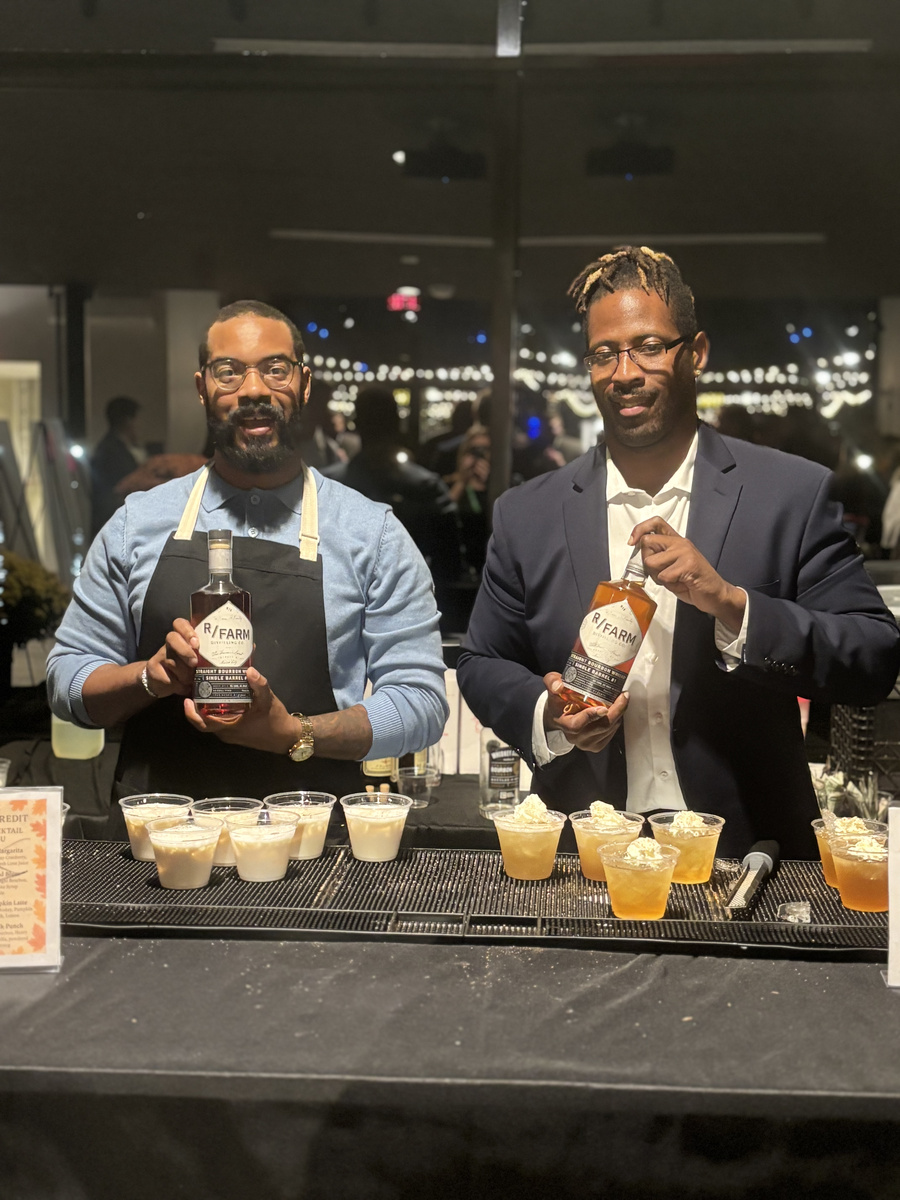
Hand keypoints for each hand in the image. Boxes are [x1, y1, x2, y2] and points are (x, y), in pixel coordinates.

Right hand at [144, 617, 199, 698]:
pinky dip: (178, 685)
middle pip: (172, 638)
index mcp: (182, 637)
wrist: (161, 681)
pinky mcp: (152, 668)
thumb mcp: (196, 660)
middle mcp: (169, 643)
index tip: (196, 643)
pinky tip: (182, 687)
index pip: (180, 624)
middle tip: (194, 662)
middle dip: (184, 651)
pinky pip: (168, 677)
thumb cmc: (186, 668)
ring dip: (185, 674)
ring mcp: (159, 655)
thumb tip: (221, 661)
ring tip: (191, 680)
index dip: (187, 631)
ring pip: (172, 661)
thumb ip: (203, 656)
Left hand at [183, 667, 297, 753]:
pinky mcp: (238, 731)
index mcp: (229, 728)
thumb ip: (259, 686)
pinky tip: (223, 696)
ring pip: (213, 720)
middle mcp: (226, 732)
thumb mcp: (268, 701)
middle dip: (198, 706)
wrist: (286, 737)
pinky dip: (218, 710)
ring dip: (208, 707)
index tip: (186, 700)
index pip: (202, 724)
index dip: (191, 713)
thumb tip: (250, 670)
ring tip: (207, 688)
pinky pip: (222, 720)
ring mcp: (232, 733)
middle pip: (204, 720)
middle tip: (197, 687)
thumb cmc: (275, 721)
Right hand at [543, 672, 628, 752]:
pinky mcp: (597, 745)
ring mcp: (587, 743)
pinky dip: (617, 720)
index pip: (577, 725)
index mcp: (565, 724)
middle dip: (616, 711)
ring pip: (609, 729)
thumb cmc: (558, 701)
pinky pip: (612, 733)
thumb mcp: (552, 686)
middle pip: (601, 727)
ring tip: (622, 699)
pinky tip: (617, 710)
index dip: (591, 716)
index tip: (603, 707)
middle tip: (623, 696)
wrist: (559, 716)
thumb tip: (559, 686)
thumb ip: (552, 682)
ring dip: (619, 714)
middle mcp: (576, 737)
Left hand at [629, 518, 745, 632]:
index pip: (655, 523)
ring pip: (651, 561)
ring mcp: (685, 552)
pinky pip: (664, 575)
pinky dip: (669, 585)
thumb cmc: (692, 583)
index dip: (640, 529)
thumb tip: (638, 555)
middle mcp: (680, 542)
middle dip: (648, 563)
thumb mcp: (672, 566)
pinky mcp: (688, 564)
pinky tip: (682, 584)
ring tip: (674, 580)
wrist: (715, 595)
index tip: (632, 542)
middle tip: (663, 574)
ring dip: (658, 576)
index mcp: (676, 540)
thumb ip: (658, 557)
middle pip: (647, 543)